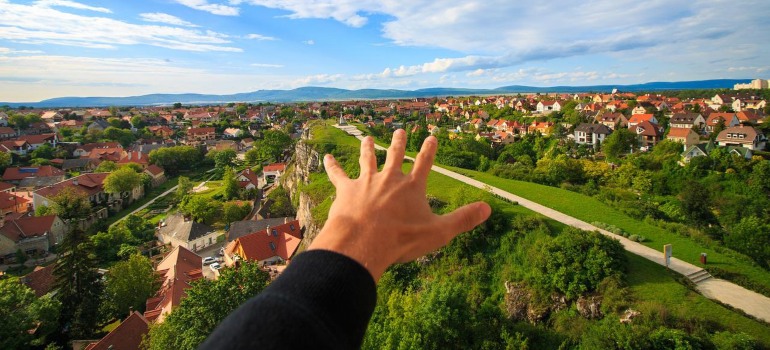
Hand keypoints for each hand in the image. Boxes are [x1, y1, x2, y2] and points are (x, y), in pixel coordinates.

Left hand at [308, 129, 491, 280]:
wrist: (363, 242)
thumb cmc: (401, 239)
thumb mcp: (438, 232)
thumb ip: (463, 219)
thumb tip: (488, 208)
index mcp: (412, 187)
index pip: (425, 163)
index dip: (429, 150)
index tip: (432, 136)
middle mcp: (390, 178)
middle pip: (395, 155)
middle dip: (399, 143)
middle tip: (400, 131)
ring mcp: (366, 181)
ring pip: (368, 159)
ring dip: (368, 148)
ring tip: (367, 138)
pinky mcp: (346, 190)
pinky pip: (338, 174)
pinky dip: (332, 166)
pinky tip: (326, 157)